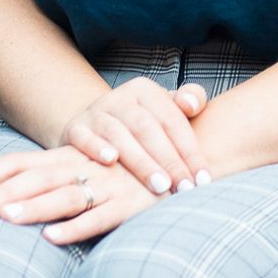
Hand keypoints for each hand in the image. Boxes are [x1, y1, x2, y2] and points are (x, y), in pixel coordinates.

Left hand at [0, 142, 158, 243]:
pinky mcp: (132, 204)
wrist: (187, 163)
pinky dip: (76, 228)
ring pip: (66, 196)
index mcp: (72, 157)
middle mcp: (86, 168)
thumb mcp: (95, 168)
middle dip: (3, 193)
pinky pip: (100, 217)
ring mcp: (110, 185)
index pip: (21, 163)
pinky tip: (53, 238)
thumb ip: (60, 176)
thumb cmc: (134, 170)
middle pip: (38, 178)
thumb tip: (11, 194)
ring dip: (35, 208)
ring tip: (5, 219)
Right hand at [59, 78, 211, 195]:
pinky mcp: (74, 128)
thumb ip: (190, 100)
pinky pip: (84, 137)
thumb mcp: (166, 108)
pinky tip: (111, 161)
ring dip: (141, 162)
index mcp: (146, 90)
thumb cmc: (142, 123)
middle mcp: (120, 97)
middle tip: (183, 187)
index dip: (189, 149)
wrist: (95, 126)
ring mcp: (95, 112)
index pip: (172, 119)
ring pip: (120, 135)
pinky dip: (96, 147)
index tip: (202, 178)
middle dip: (168, 160)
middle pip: (148, 129)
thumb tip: (193, 104)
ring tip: (160, 185)